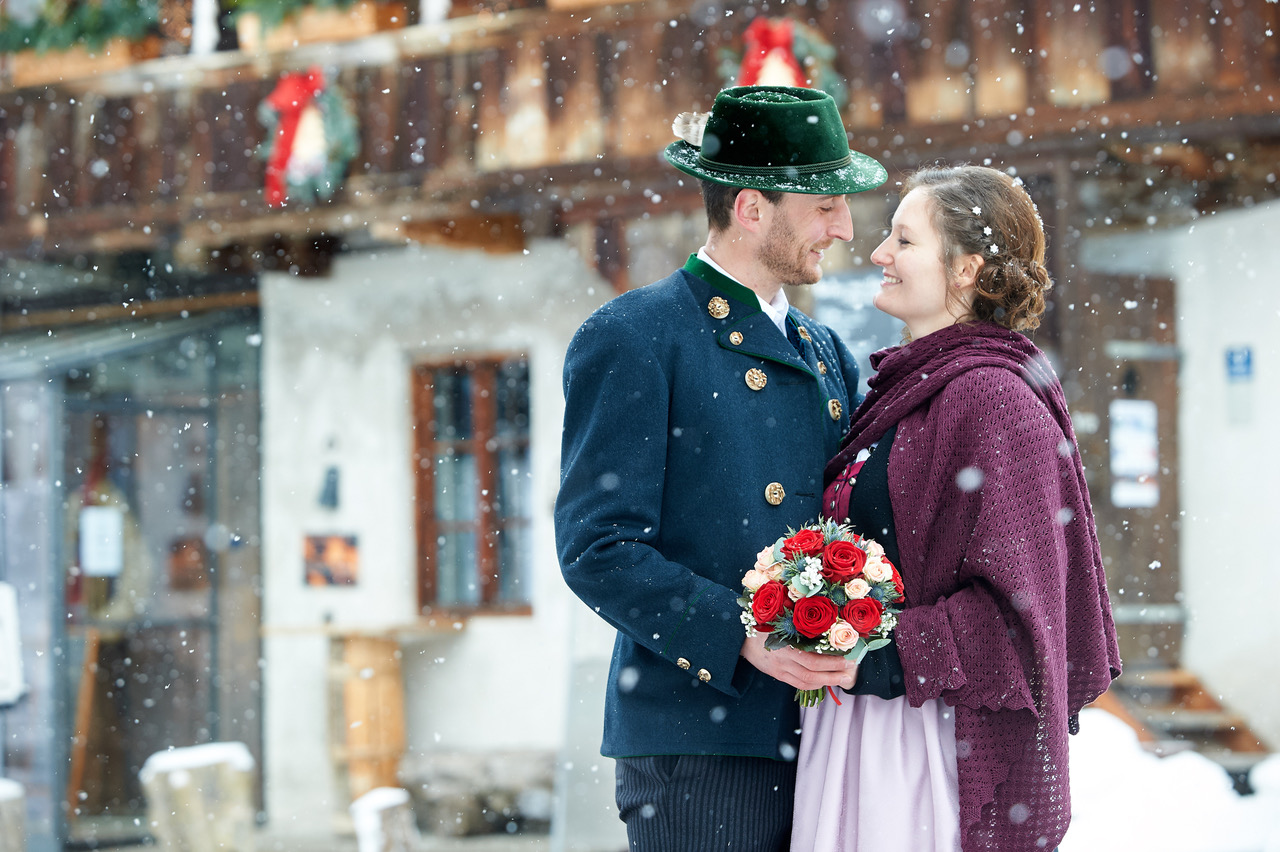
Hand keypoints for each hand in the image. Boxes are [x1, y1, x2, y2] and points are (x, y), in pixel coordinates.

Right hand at [741, 632, 858, 690]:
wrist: (739, 638)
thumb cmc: (762, 623)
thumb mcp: (778, 619)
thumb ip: (798, 623)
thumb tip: (825, 622)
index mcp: (783, 645)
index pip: (812, 660)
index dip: (831, 662)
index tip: (848, 657)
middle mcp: (782, 661)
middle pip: (811, 673)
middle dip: (833, 673)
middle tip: (850, 670)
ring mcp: (779, 670)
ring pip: (806, 682)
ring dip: (827, 681)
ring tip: (842, 678)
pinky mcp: (778, 675)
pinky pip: (798, 684)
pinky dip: (814, 684)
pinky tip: (825, 680)